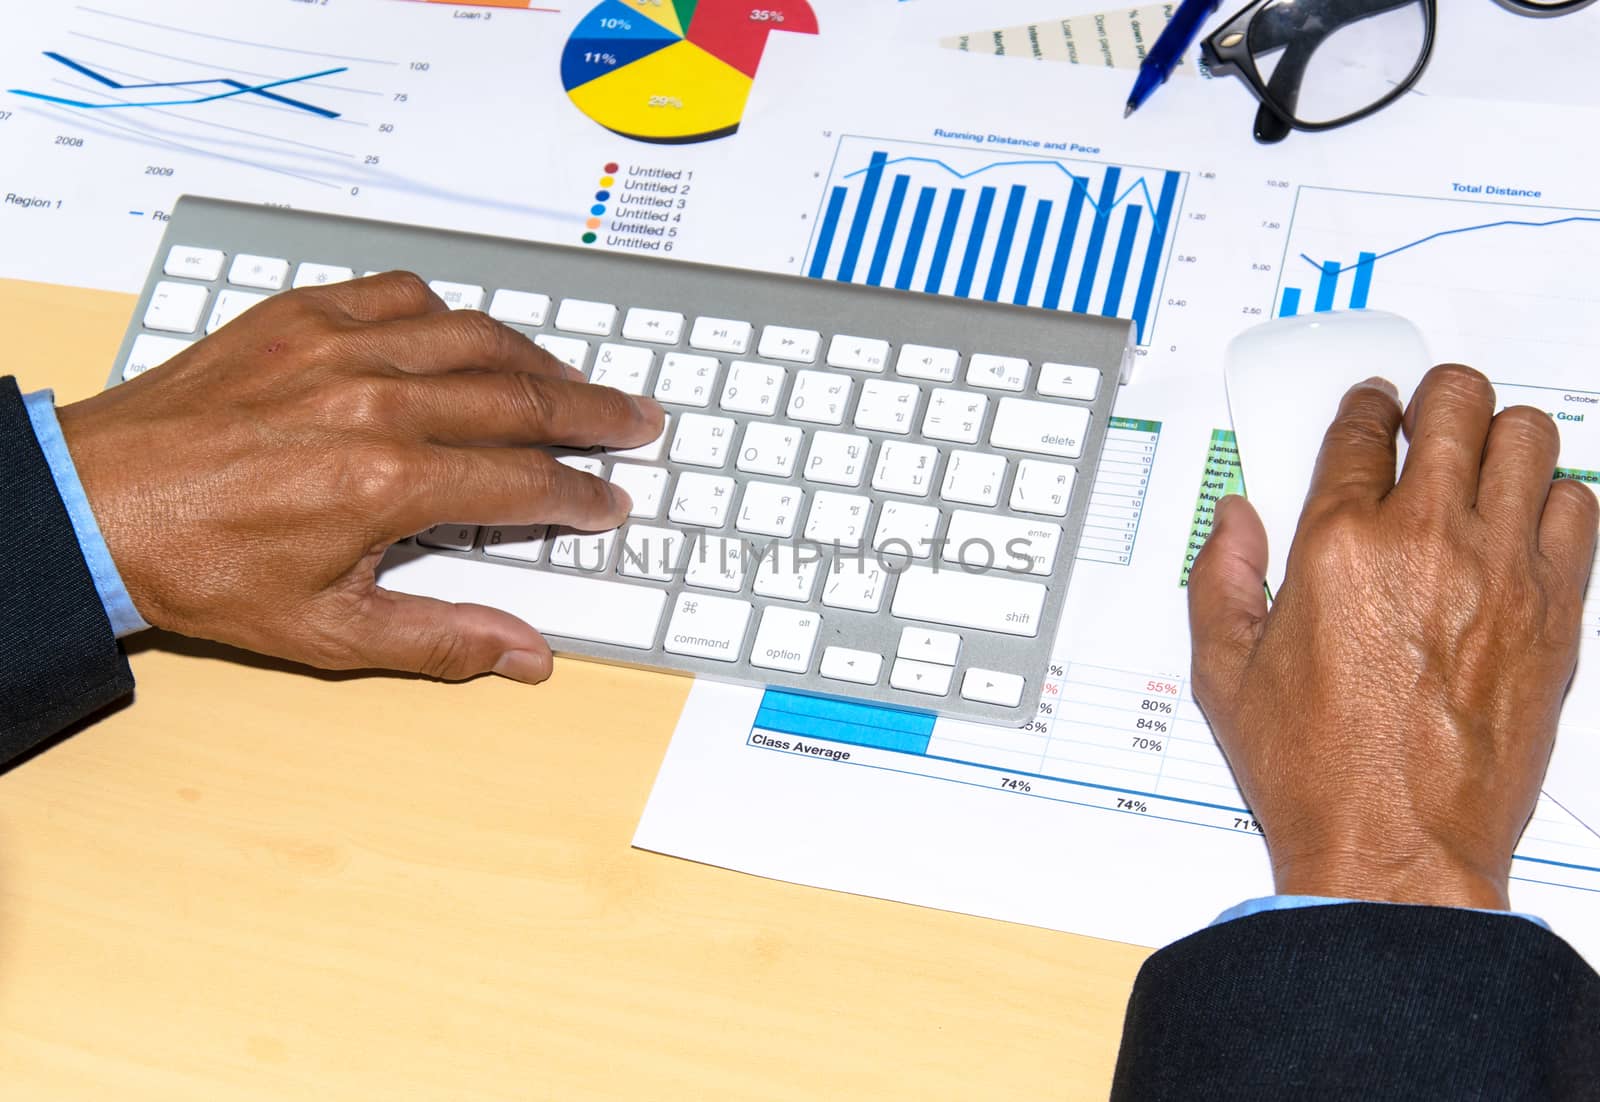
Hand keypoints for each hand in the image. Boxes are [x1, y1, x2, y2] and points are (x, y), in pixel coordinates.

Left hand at [57, 272, 663, 685]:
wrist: (95, 506)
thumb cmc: (202, 568)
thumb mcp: (326, 634)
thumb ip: (441, 639)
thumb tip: (527, 655)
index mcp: (385, 482)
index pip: (522, 481)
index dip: (580, 495)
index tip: (609, 502)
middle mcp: (373, 400)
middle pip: (521, 397)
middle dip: (592, 415)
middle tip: (636, 422)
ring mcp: (336, 346)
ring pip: (474, 337)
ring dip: (538, 360)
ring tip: (574, 383)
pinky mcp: (298, 316)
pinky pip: (402, 294)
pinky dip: (451, 315)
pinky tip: (468, 337)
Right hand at [1188, 364, 1596, 908]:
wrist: (1399, 847)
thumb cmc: (1320, 772)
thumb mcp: (1224, 673)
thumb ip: (1221, 579)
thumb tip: (1236, 520)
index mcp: (1337, 549)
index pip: (1360, 431)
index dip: (1363, 406)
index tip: (1368, 407)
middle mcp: (1426, 544)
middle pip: (1454, 404)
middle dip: (1436, 395)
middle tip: (1427, 415)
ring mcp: (1502, 573)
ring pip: (1528, 437)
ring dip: (1498, 434)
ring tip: (1479, 458)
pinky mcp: (1554, 611)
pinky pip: (1579, 505)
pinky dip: (1554, 496)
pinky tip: (1522, 519)